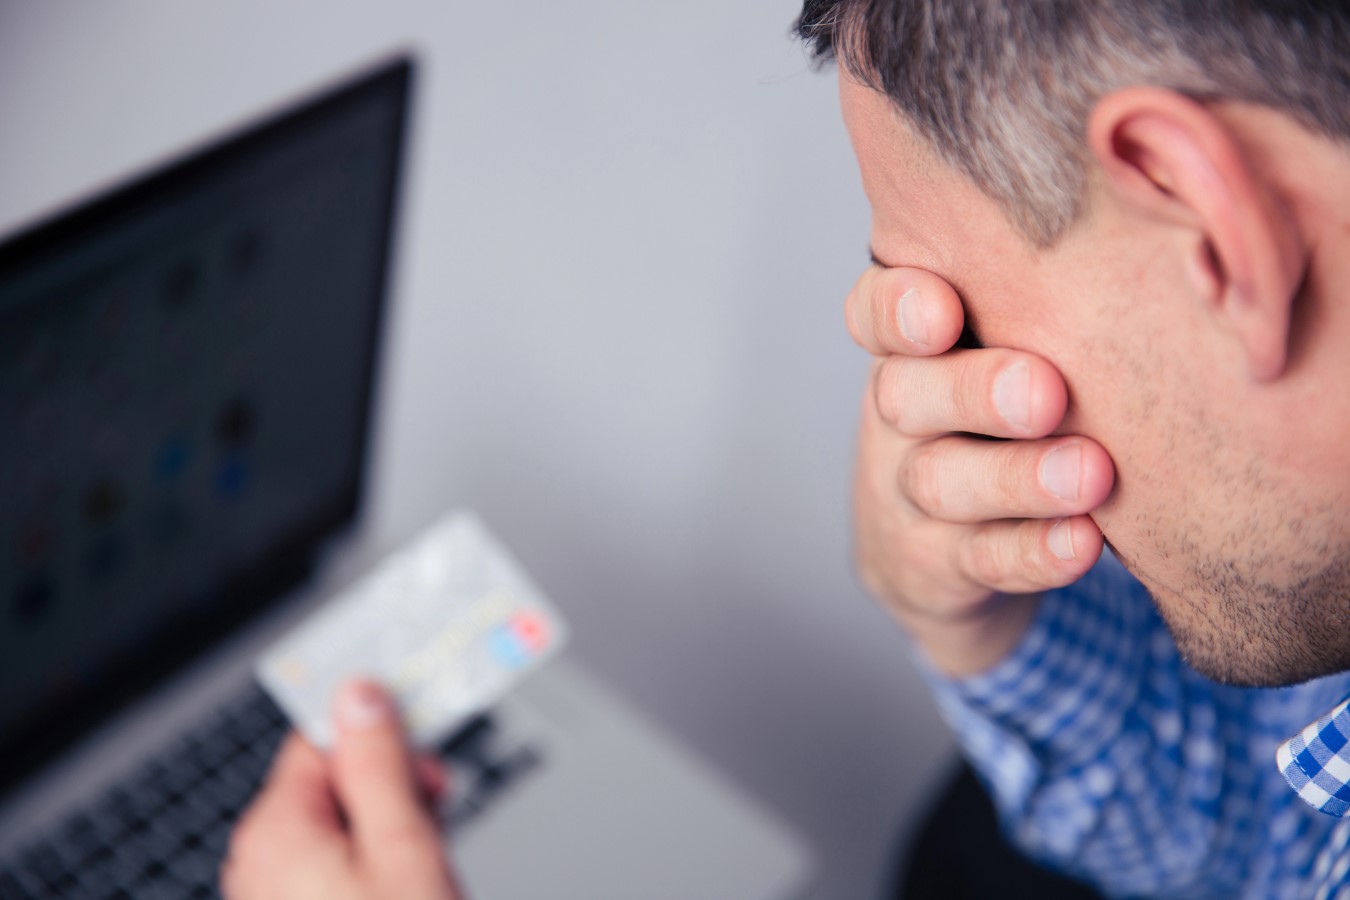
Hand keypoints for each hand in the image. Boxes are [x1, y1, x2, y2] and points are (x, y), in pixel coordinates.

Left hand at [222, 682, 464, 899]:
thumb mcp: (401, 848)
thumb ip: (379, 764)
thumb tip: (358, 694)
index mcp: (277, 828)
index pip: (324, 737)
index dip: (383, 739)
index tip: (425, 748)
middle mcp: (259, 855)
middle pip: (333, 780)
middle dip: (391, 788)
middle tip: (436, 811)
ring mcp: (269, 889)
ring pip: (337, 821)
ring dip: (386, 827)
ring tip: (424, 866)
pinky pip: (328, 860)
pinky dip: (368, 860)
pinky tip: (402, 883)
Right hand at [847, 266, 1114, 673]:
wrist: (944, 553)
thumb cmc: (998, 416)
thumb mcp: (998, 347)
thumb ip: (1038, 297)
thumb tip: (1142, 226)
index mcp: (909, 349)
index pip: (874, 312)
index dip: (897, 310)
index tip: (942, 308)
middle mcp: (899, 416)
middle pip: (906, 393)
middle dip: (974, 390)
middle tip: (1044, 392)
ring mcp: (911, 495)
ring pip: (942, 481)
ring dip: (1016, 477)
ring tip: (1089, 474)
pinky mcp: (940, 566)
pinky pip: (981, 560)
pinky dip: (1033, 552)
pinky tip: (1083, 541)